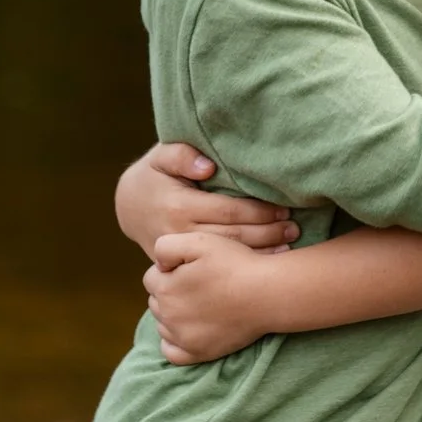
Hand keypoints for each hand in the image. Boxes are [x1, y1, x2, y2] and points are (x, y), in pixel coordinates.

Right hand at [114, 142, 299, 256]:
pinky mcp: (181, 266)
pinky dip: (243, 265)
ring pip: (227, 256)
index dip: (259, 211)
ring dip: (261, 251)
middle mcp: (180, 233)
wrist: (127, 207)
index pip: (229, 211)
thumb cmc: (153, 176)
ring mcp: (180, 254)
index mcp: (179, 205)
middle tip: (294, 228)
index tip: (284, 208)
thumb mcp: (160, 156)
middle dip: (267, 233)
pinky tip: (266, 263)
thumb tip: (208, 167)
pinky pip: (215, 267)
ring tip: (289, 244)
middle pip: (233, 237)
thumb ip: (181, 155)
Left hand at [144, 232, 277, 364]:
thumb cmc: (235, 264)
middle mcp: (168, 315)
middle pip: (157, 301)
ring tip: (201, 303)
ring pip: (164, 324)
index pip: (151, 278)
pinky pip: (172, 351)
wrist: (267, 293)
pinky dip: (175, 341)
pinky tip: (190, 328)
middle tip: (199, 284)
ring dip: (174, 314)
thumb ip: (166, 247)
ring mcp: (182, 337)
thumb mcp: (199, 241)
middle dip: (170, 292)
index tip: (192, 268)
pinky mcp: (198, 353)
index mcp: (164, 288)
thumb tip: (158, 266)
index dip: (170, 270)